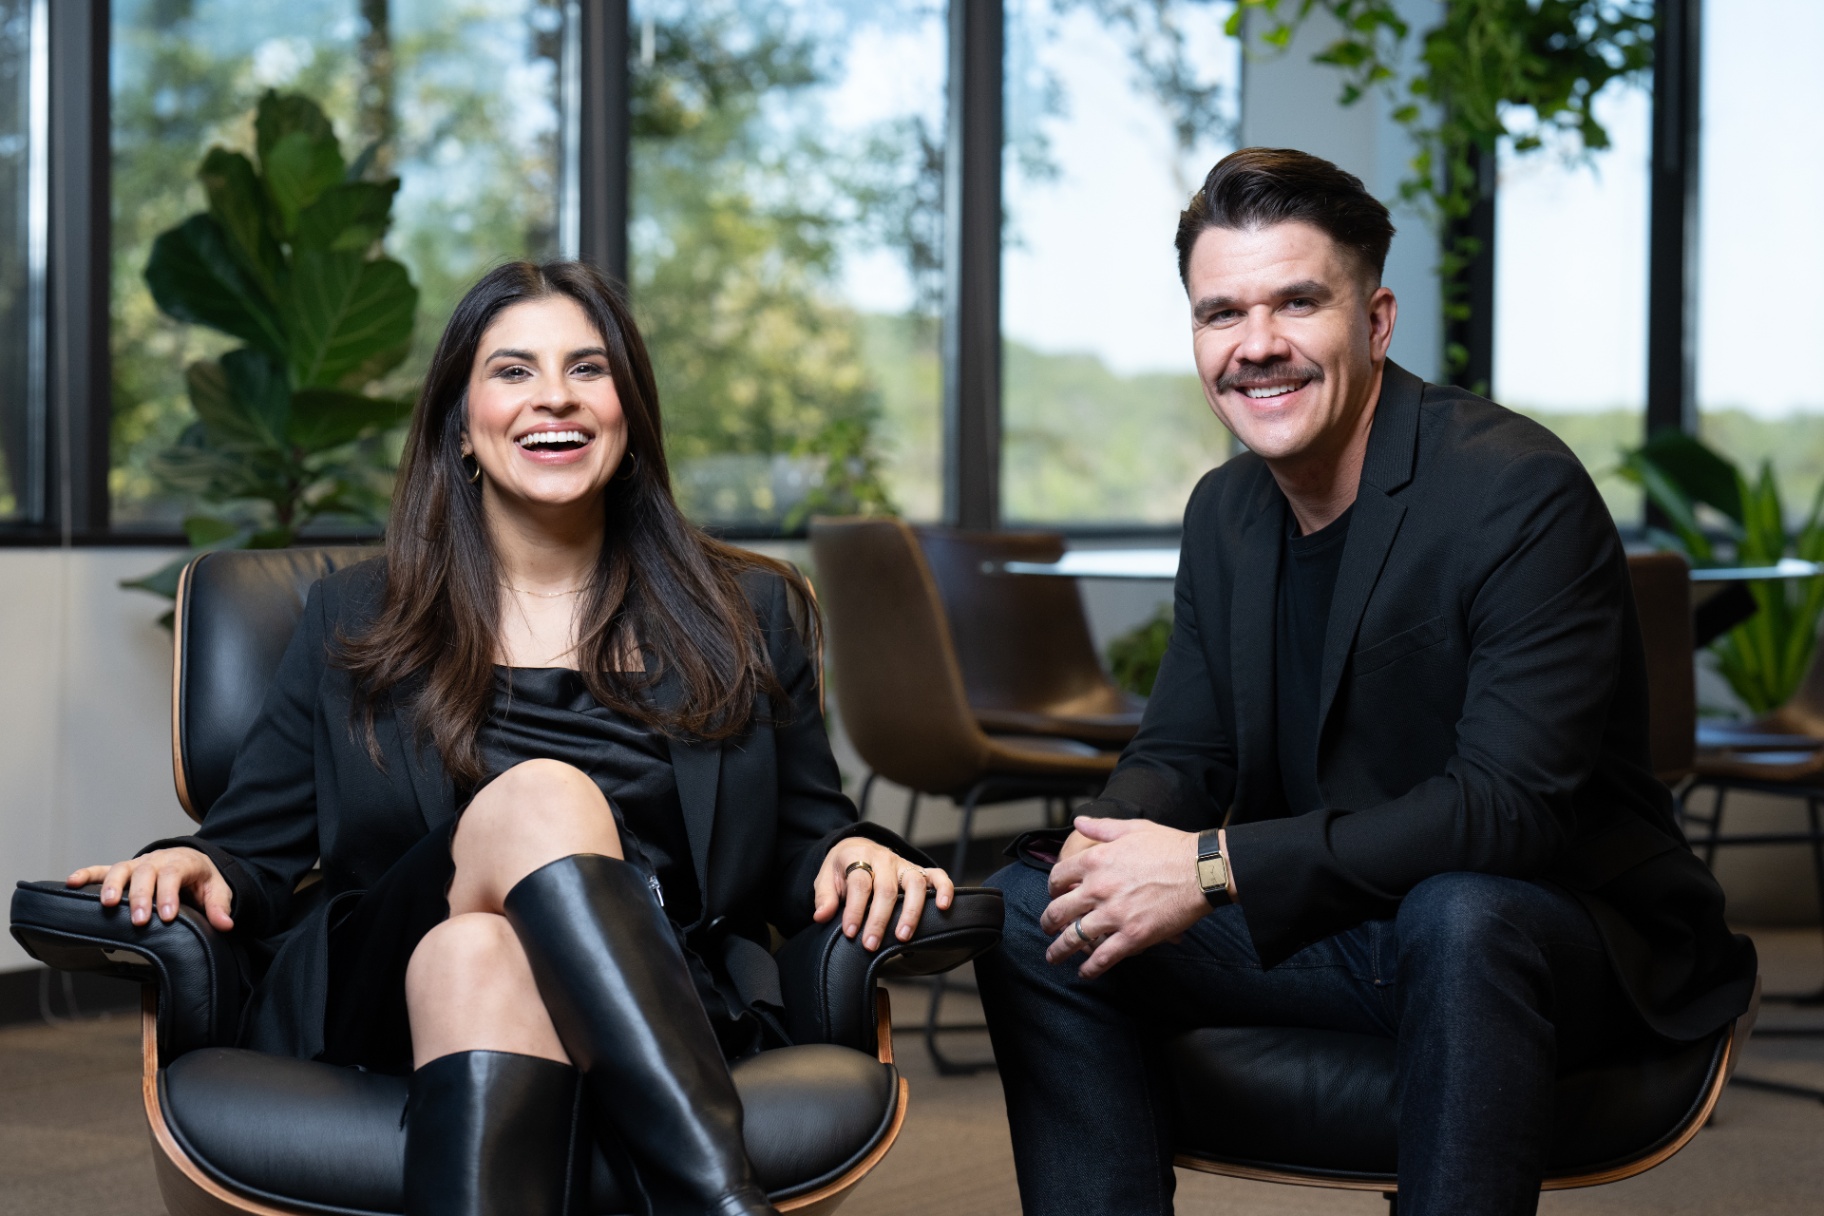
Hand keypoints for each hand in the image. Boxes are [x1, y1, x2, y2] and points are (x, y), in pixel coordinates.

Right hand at [67, 847, 234, 931]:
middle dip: (141, 897)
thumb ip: (220, 907)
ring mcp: (138, 864)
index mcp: (182, 862)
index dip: (169, 894)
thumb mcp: (217, 889)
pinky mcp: (123, 870)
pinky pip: (101, 869)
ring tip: (107, 905)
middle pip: (146, 874)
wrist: (192, 861)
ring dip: (113, 886)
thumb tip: (226, 925)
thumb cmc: (203, 879)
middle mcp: (157, 861)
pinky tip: (71, 882)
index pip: (174, 875)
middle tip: (140, 920)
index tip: (167, 916)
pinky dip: (86, 875)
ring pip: (122, 870)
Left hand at [812, 839, 953, 951]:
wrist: (856, 848)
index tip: (851, 932)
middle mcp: (884, 859)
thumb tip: (821, 916)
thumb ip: (824, 897)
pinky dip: (943, 888)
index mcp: (859, 857)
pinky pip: (937, 876)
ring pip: (914, 884)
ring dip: (910, 912)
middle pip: (886, 888)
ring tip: (903, 936)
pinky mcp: (919, 870)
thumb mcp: (825, 878)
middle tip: (871, 945)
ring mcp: (904, 865)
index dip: (855, 909)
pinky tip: (944, 906)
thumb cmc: (842, 869)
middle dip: (879, 919)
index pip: (860, 884)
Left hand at [1037, 816, 1206, 979]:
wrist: (1201, 870)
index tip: (1056, 894)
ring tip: (1053, 956)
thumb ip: (1101, 827)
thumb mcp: (1132, 828)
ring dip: (1058, 950)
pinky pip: (1103, 957)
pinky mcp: (1133, 936)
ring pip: (1073, 938)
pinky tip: (1084, 972)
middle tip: (1048, 927)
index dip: (1052, 888)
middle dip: (1048, 922)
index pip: (1058, 877)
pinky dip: (1090, 968)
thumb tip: (1079, 821)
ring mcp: (1114, 915)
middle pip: (1058, 911)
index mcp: (1095, 860)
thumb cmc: (1169, 846)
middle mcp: (1098, 888)